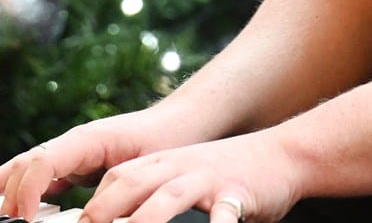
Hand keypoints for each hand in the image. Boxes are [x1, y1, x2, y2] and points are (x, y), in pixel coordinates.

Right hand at [0, 109, 197, 220]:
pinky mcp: (74, 165)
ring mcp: (70, 153)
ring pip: (23, 168)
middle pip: (23, 166)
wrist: (179, 126)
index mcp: (84, 140)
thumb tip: (92, 218)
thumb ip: (114, 194)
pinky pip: (38, 176)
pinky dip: (17, 190)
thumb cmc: (165, 144)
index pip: (40, 162)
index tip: (22, 221)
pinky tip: (8, 210)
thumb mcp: (141, 171)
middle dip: (3, 195)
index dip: (25, 192)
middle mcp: (71, 144)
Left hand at [78, 132, 303, 222]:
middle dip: (102, 211)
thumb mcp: (183, 178)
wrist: (280, 154)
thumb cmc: (225, 177)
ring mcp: (206, 179)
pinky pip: (224, 213)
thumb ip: (151, 197)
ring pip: (168, 195)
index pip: (115, 179)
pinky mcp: (236, 194)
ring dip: (145, 219)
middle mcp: (177, 168)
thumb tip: (119, 219)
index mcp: (160, 166)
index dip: (91, 204)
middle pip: (130, 184)